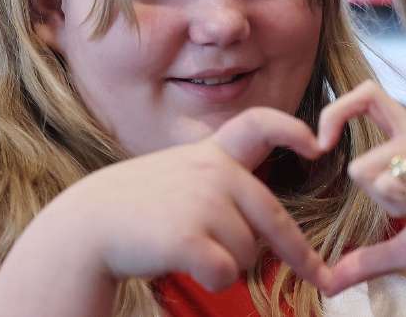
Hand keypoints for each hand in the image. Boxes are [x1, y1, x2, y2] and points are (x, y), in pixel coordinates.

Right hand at [0, 107, 330, 316]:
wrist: (85, 227)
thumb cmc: (137, 209)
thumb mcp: (179, 177)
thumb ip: (220, 186)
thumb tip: (267, 230)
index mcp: (212, 155)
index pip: (258, 125)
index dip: (291, 130)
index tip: (317, 143)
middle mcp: (214, 172)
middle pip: (273, 221)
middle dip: (301, 256)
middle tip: (320, 278)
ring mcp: (202, 202)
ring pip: (248, 254)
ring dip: (227, 264)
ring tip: (186, 248)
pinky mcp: (189, 237)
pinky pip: (226, 274)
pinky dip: (213, 281)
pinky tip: (183, 265)